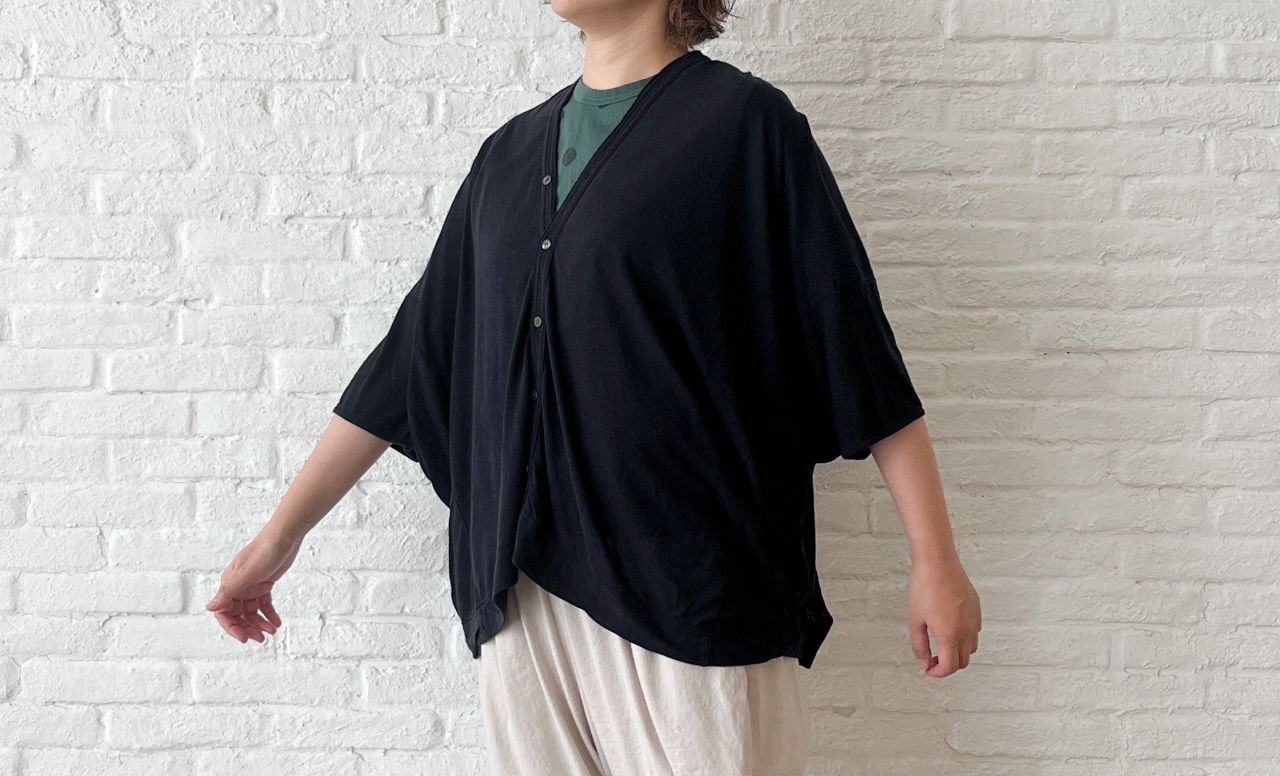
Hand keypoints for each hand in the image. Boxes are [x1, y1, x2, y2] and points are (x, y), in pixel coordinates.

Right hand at [205, 528, 300, 642]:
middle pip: (237, 615)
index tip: (243, 638)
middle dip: (248, 628)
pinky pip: (264, 605)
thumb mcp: (246, 574)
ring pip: (251, 612)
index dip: (231, 627)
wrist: (285, 536)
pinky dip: (270, 614)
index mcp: (229, 584)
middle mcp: (238, 586)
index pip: (223, 612)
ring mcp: (251, 586)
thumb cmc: (264, 550)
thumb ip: (228, 591)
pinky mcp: (264, 584)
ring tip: (272, 630)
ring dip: (260, 623)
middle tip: (261, 639)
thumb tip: (210, 608)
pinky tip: (277, 622)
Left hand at [907, 558, 980, 677]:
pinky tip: (950, 628)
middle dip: (948, 665)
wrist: (938, 562)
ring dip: (958, 652)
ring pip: (971, 648)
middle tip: (932, 659)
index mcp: (950, 635)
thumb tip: (924, 663)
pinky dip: (965, 638)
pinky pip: (975, 632)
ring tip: (940, 644)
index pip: (950, 667)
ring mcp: (974, 619)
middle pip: (963, 661)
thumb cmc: (924, 588)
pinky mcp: (977, 609)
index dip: (938, 673)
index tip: (928, 669)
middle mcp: (966, 630)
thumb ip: (920, 646)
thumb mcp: (915, 620)